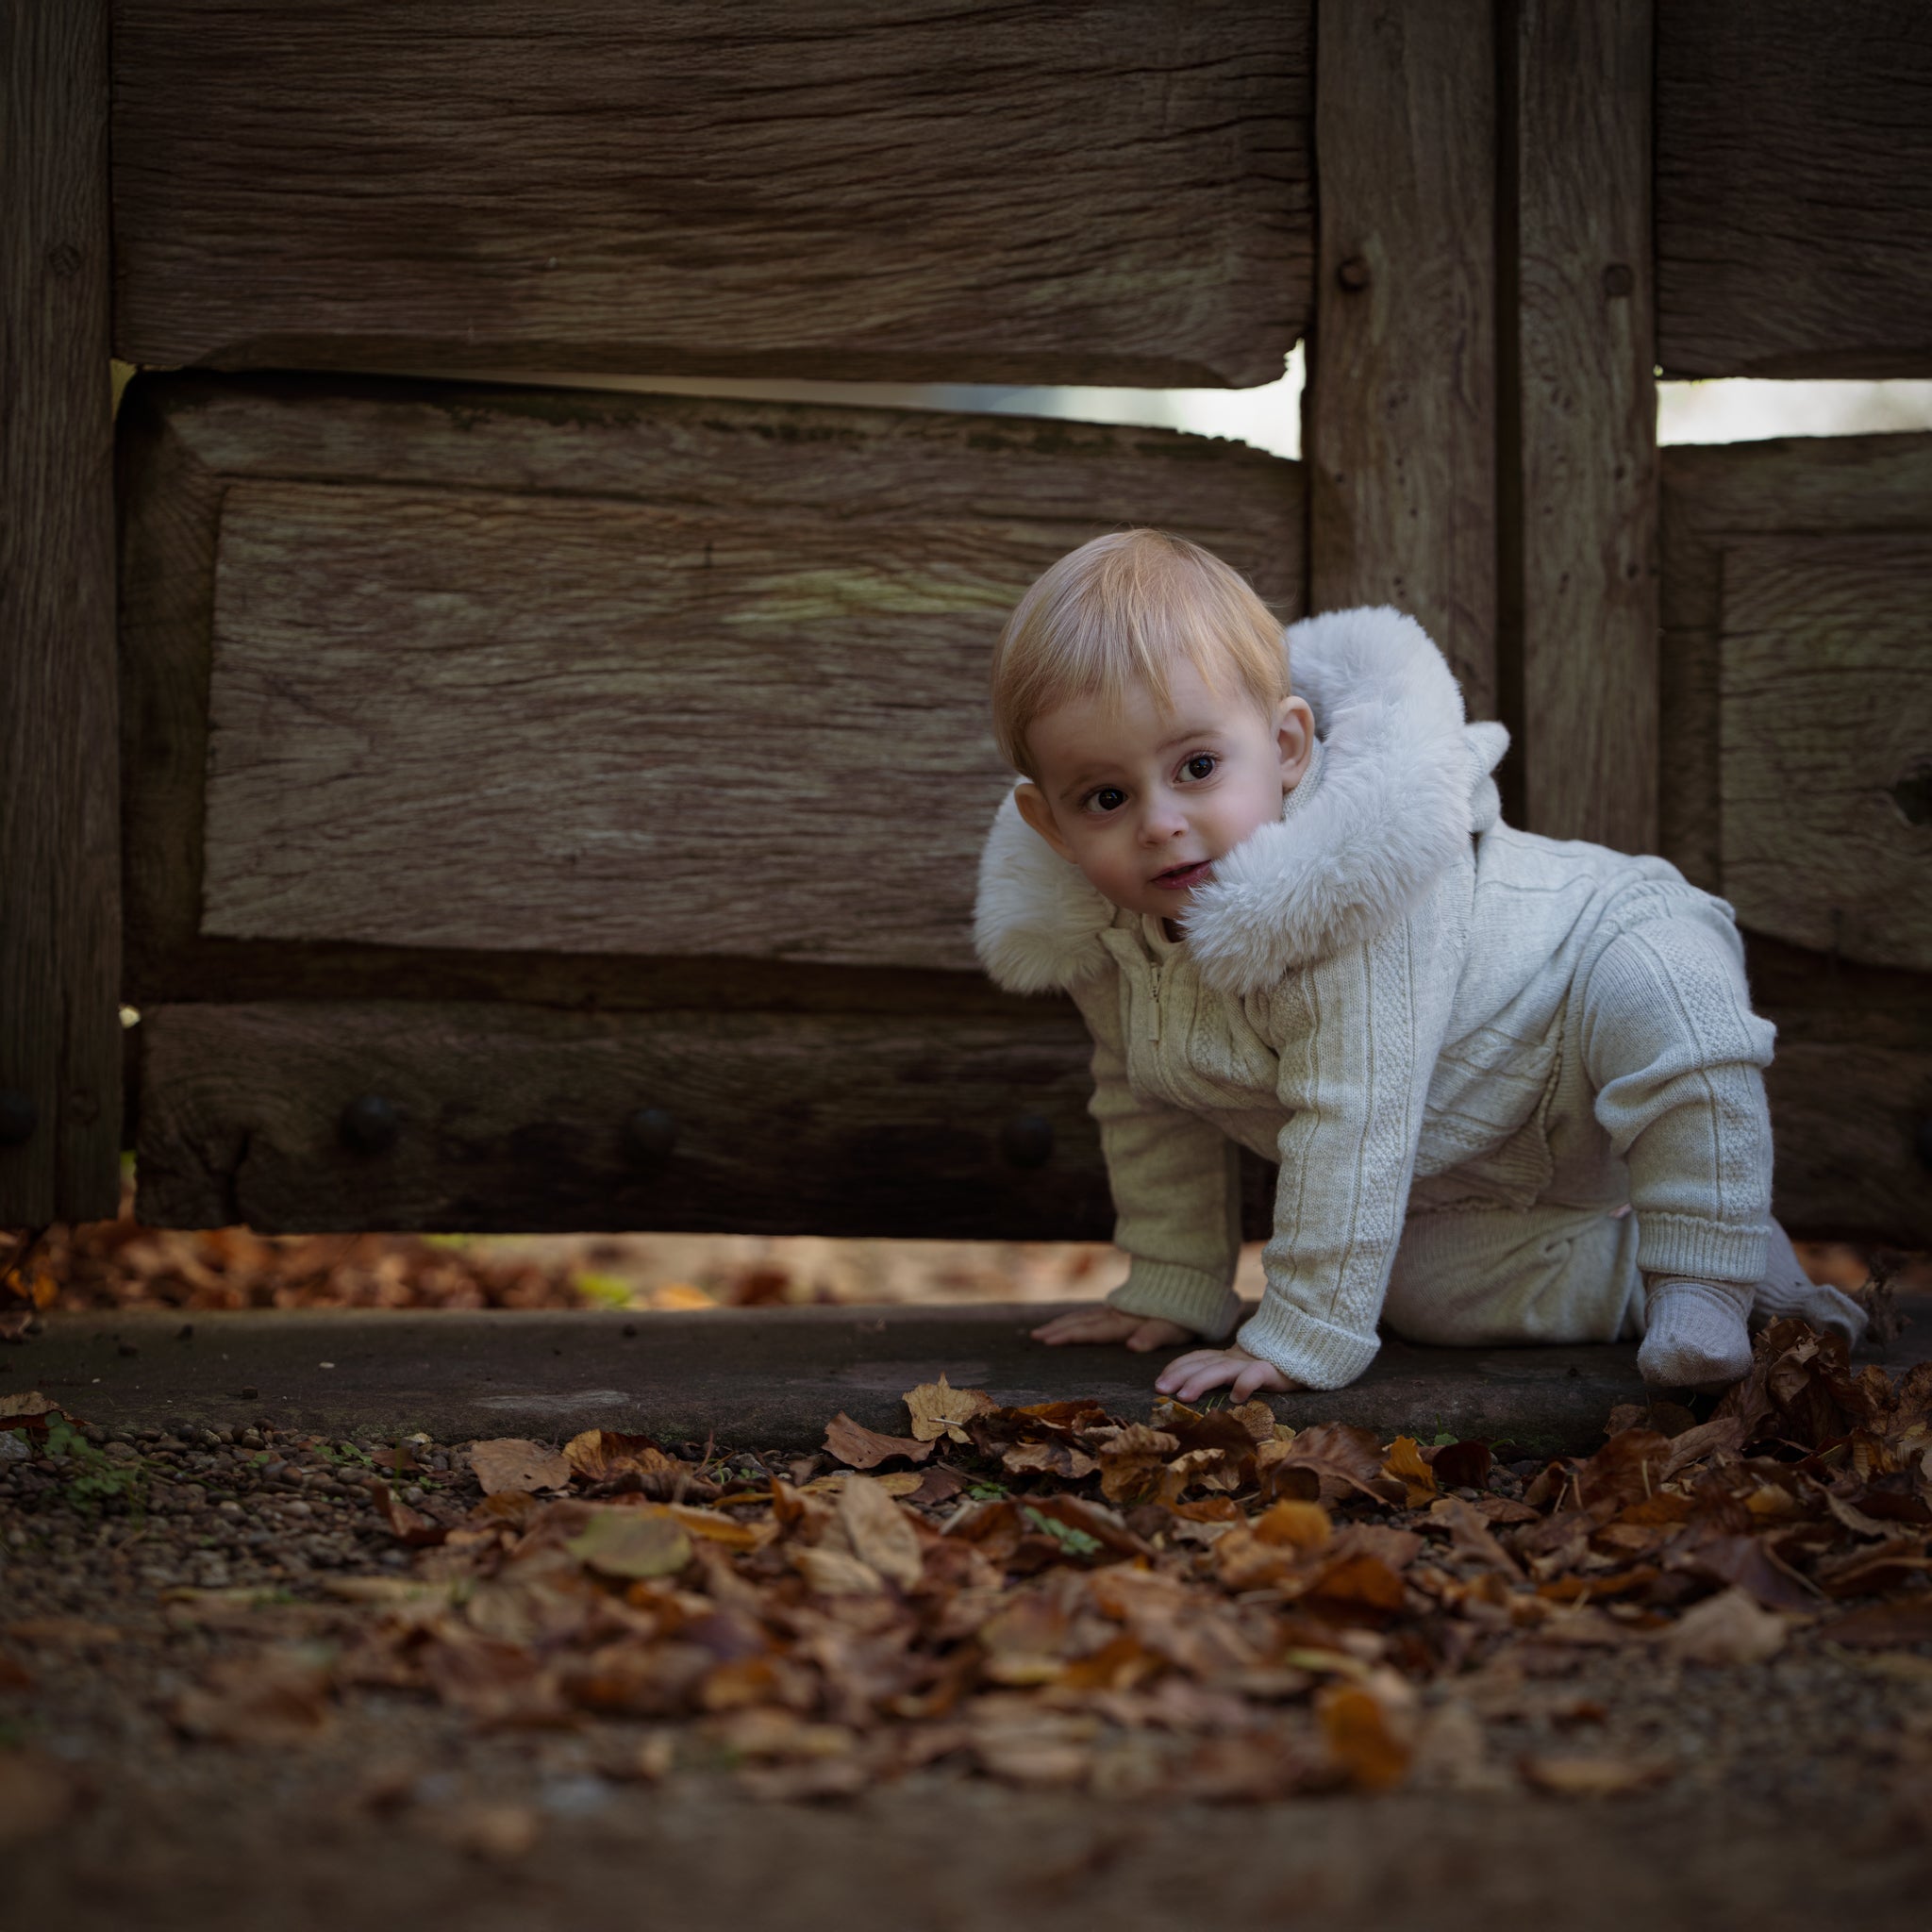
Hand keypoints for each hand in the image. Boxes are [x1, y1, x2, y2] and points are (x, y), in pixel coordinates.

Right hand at [1030, 1307, 1194, 1352]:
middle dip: (1058, 1330)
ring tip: (1044, 1330)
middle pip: (1082, 1322)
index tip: (1047, 1341)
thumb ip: (1153, 1336)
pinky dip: (1078, 1318)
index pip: (1092, 1331)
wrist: (1192, 1281)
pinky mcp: (1124, 1306)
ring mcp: (1119, 1308)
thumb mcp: (1174, 1327)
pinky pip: (1094, 1313)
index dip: (1069, 1336)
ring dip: (1064, 1323)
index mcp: (1126, 1322)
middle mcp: (1118, 1314)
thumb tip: (1131, 1347)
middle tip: (1035, 1337)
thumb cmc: (1186, 1312)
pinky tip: (1074, 1320)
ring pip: (1085, 1316)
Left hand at [1155, 1344, 1300, 1402]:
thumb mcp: (1241, 1371)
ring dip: (1201, 1380)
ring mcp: (1253, 1362)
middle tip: (1161, 1389)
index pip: (1196, 1359)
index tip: (1159, 1382)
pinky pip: (1256, 1374)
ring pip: (1222, 1369)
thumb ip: (1222, 1376)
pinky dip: (1245, 1384)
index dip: (1176, 1368)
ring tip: (1185, 1395)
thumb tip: (1192, 1395)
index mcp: (1226, 1358)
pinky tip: (1236, 1397)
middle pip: (1202, 1364)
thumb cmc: (1271, 1369)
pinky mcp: (1273, 1370)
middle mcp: (1235, 1359)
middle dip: (1179, 1375)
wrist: (1306, 1352)